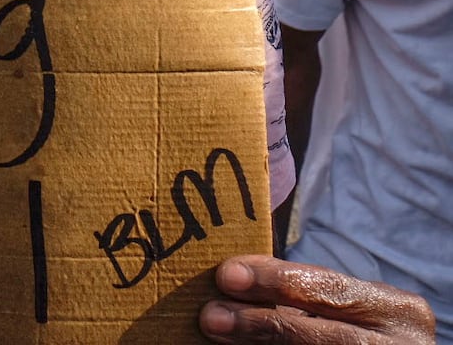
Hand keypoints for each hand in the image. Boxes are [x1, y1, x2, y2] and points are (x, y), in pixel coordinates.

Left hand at [200, 255, 435, 342]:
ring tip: (216, 334)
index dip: (277, 281)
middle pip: (328, 337)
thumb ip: (298, 293)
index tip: (226, 275)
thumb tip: (230, 281)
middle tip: (211, 315)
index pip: (333, 290)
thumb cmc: (352, 325)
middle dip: (265, 323)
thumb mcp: (341, 305)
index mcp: (399, 311)